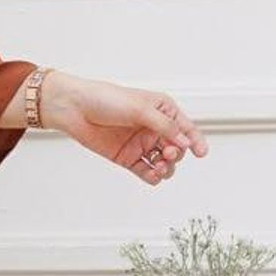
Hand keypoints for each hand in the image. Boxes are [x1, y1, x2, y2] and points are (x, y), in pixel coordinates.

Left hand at [38, 71, 206, 183]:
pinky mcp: (127, 158)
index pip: (185, 128)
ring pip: (163, 163)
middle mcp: (153, 128)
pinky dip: (152, 176)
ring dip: (167, 168)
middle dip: (177, 154)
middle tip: (168, 154)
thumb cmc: (105, 100)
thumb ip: (164, 126)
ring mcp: (140, 144)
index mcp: (162, 110)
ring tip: (160, 167)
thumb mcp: (139, 108)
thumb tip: (184, 141)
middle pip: (176, 148)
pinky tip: (153, 175)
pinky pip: (146, 171)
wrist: (74, 109)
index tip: (201, 153)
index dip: (195, 140)